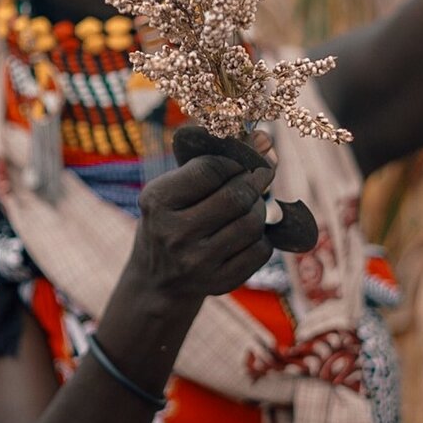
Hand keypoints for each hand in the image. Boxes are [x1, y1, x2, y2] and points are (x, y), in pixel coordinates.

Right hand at [123, 151, 274, 300]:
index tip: (239, 162)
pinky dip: (261, 237)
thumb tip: (264, 139)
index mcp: (157, 201)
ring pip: (251, 224)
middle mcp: (174, 234)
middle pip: (235, 197)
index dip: (233, 161)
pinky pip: (260, 250)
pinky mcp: (218, 283)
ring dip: (259, 209)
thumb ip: (214, 160)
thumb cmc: (172, 219)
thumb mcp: (176, 187)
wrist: (159, 279)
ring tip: (251, 205)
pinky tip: (248, 234)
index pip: (210, 170)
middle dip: (252, 183)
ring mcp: (196, 263)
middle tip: (256, 179)